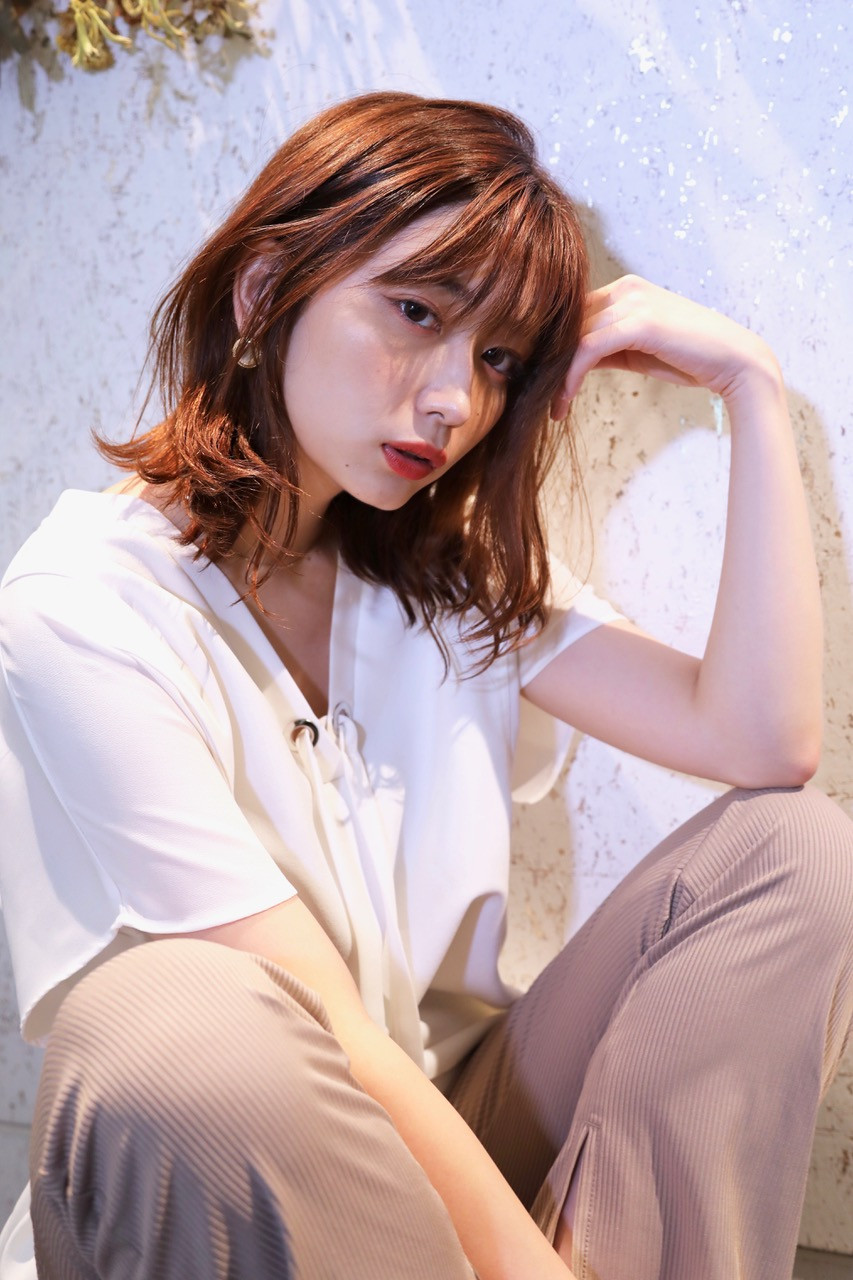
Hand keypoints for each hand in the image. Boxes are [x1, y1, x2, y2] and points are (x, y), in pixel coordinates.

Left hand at [551, 275, 779, 419]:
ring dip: (555, 375)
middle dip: (548, 362)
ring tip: (550, 407)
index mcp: (624, 290)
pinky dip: (571, 377)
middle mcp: (625, 288)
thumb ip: (605, 349)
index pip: (573, 316)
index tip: (539, 380)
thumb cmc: (688, 359)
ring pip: (573, 337)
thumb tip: (568, 363)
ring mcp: (632, 301)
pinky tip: (564, 401)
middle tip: (533, 395)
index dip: (552, 348)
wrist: (734, 361)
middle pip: (567, 324)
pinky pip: (588, 349)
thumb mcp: (637, 352)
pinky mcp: (638, 322)